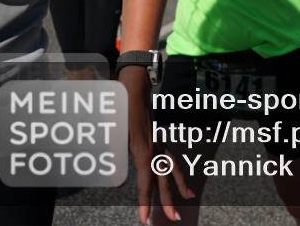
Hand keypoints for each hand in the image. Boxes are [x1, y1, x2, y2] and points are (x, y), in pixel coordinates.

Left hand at [119, 66, 193, 223]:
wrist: (135, 87)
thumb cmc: (119, 109)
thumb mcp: (111, 134)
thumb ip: (113, 158)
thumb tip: (118, 183)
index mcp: (143, 150)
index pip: (146, 183)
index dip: (145, 203)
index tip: (145, 220)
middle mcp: (155, 148)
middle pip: (164, 180)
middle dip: (168, 201)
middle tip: (173, 219)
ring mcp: (159, 141)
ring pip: (172, 167)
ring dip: (179, 185)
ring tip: (188, 198)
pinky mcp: (159, 136)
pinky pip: (170, 156)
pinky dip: (176, 168)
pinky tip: (179, 174)